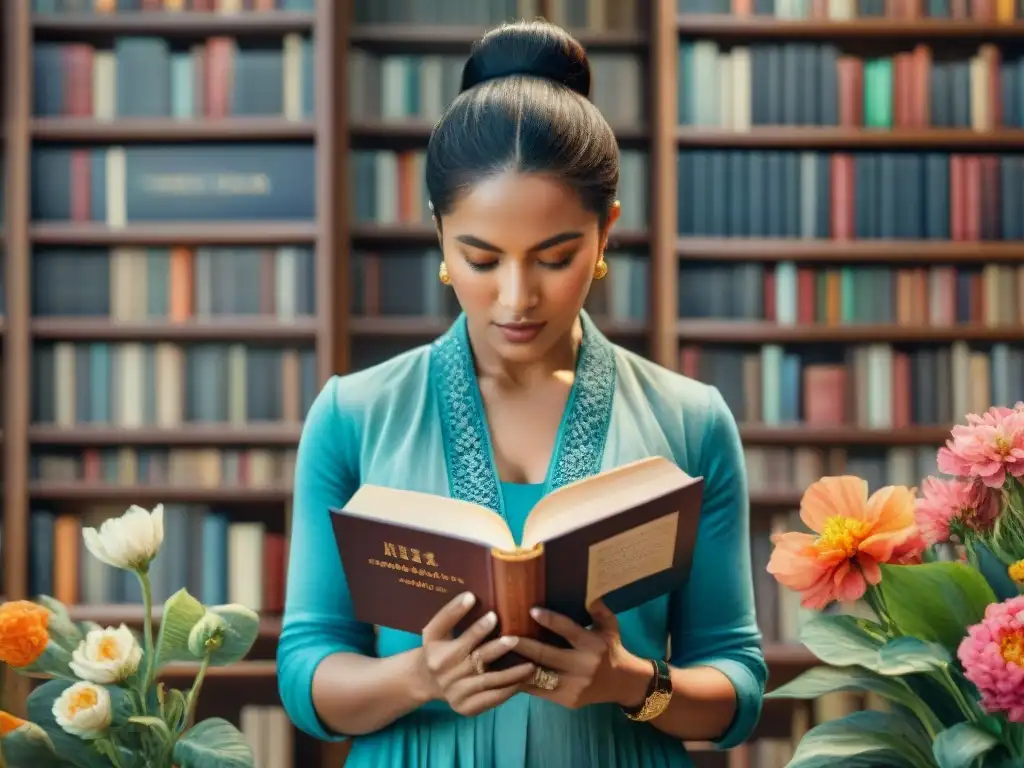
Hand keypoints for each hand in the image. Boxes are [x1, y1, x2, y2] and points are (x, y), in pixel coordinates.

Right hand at [415, 592, 535, 716]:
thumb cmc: (438, 647)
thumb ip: (451, 613)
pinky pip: (490, 698)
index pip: (458, 637)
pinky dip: (507, 691)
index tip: (494, 615)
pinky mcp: (465, 707)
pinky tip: (522, 682)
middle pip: (475, 658)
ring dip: (510, 673)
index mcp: (435, 648)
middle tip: (515, 639)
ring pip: (487, 681)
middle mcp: (443, 671)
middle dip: (496, 649)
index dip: (475, 627)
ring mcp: (454, 691)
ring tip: (530, 664)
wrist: (426, 680)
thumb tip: (471, 595)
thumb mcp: (436, 629)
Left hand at [512, 600, 651, 709]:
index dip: (550, 620)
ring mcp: (574, 686)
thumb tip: (586, 590)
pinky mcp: (568, 700)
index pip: (569, 630)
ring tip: (498, 656)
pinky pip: (541, 692)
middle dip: (523, 646)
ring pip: (540, 676)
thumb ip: (598, 609)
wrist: (623, 683)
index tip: (531, 610)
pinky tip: (507, 673)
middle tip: (502, 635)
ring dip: (517, 666)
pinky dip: (523, 682)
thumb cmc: (611, 648)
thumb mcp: (609, 626)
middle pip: (547, 655)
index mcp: (593, 644)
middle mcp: (583, 666)